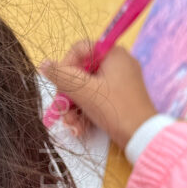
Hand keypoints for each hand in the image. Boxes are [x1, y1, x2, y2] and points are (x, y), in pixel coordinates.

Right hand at [41, 42, 157, 148]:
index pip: (80, 49)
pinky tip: (79, 128)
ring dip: (74, 107)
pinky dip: (86, 112)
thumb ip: (61, 75)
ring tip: (71, 125)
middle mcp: (118, 64)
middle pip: (81, 72)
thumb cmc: (115, 109)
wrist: (142, 137)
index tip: (60, 85)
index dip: (65, 67)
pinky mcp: (119, 99)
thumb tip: (44, 64)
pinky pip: (96, 99)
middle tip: (61, 110)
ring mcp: (120, 82)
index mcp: (113, 54)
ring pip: (86, 89)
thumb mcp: (84, 91)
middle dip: (68, 95)